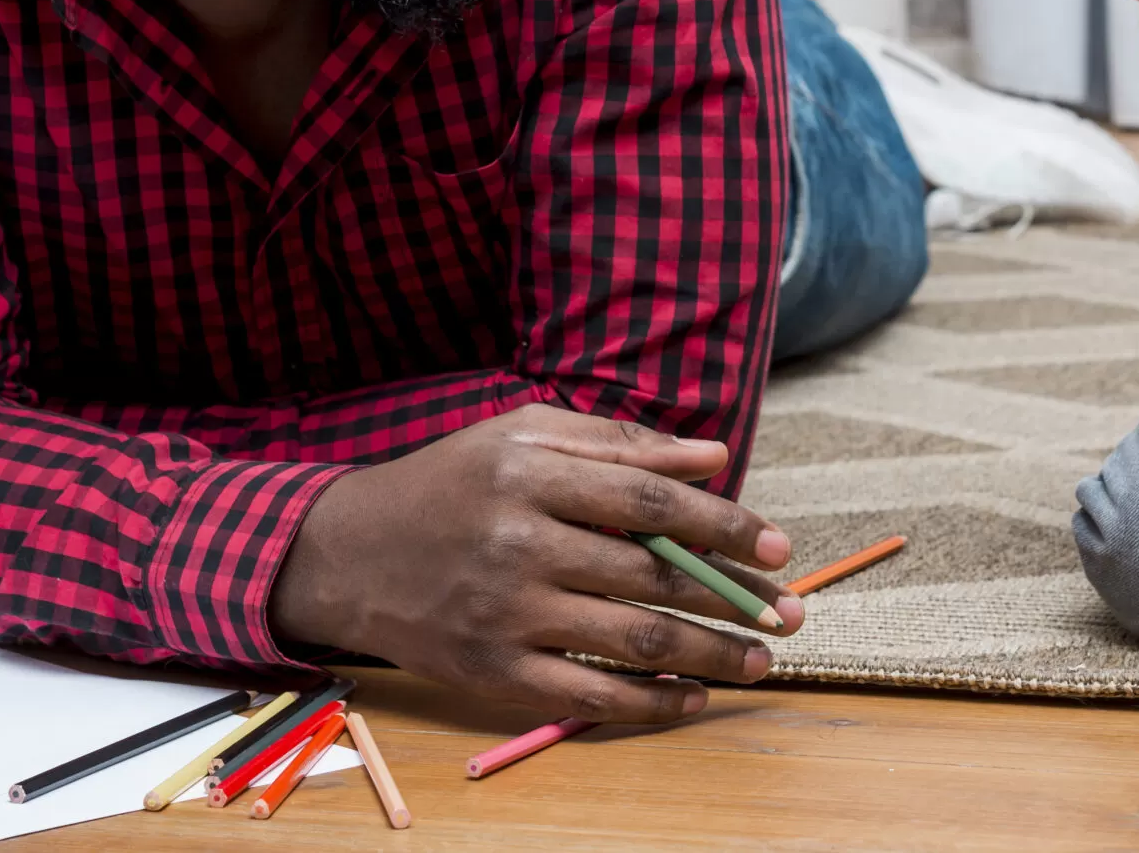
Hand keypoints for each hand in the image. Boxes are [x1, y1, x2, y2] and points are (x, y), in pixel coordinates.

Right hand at [268, 404, 803, 723]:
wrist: (348, 554)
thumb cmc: (450, 484)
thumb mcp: (520, 435)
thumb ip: (616, 443)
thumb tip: (711, 456)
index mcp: (528, 471)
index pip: (649, 500)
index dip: (723, 523)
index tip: (777, 544)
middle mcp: (517, 542)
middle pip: (652, 576)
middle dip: (735, 598)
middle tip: (790, 613)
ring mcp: (503, 613)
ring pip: (633, 641)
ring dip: (712, 656)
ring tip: (761, 661)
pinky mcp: (490, 673)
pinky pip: (588, 697)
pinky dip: (652, 704)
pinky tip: (694, 699)